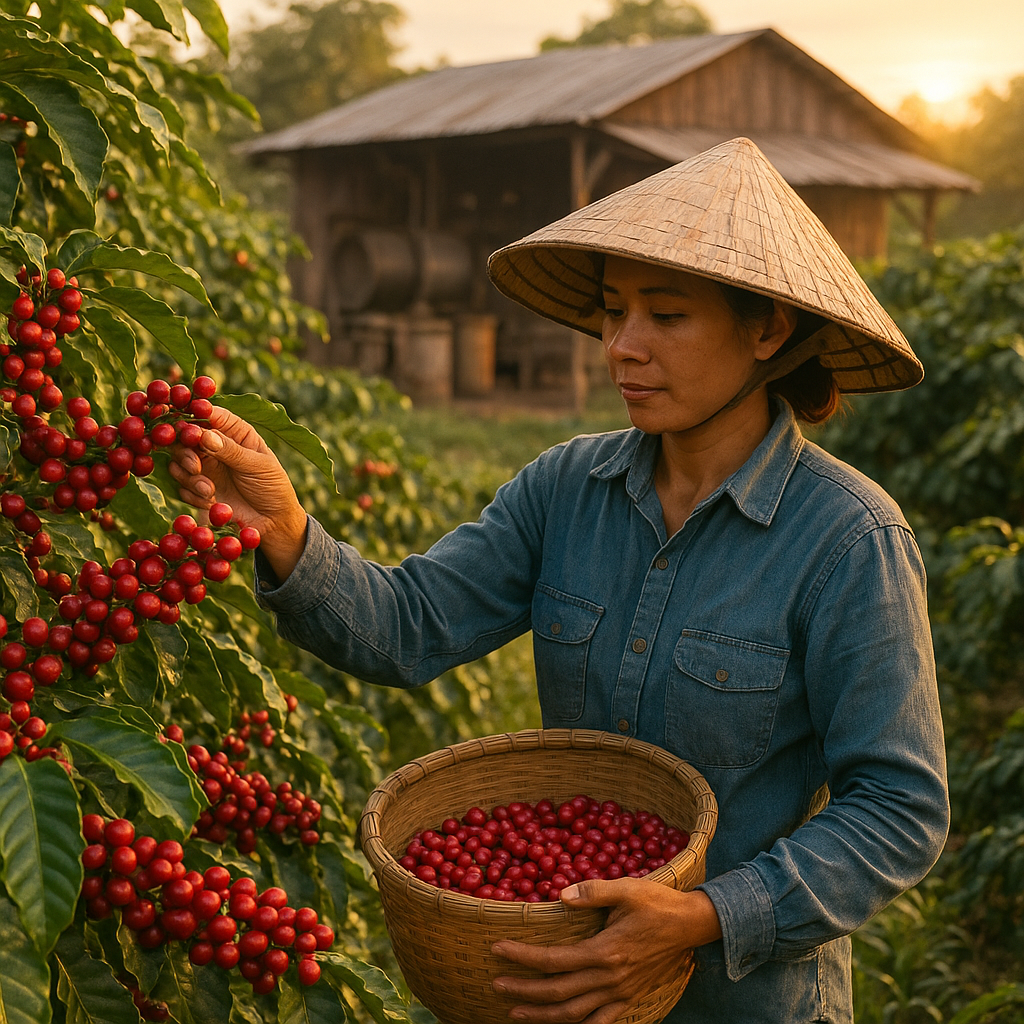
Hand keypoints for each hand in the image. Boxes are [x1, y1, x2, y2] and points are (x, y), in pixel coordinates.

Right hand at [167, 405, 307, 580]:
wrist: (273, 522)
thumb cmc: (272, 486)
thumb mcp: (257, 465)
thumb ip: (231, 451)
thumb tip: (204, 435)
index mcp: (235, 432)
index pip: (209, 414)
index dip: (193, 417)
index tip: (187, 428)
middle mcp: (215, 446)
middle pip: (185, 437)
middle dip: (185, 451)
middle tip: (196, 467)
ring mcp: (205, 467)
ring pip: (178, 461)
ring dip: (189, 476)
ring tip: (210, 490)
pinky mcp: (198, 490)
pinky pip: (181, 486)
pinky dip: (192, 494)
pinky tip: (211, 502)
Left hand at [492, 880, 720, 1023]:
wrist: (691, 925)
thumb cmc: (657, 902)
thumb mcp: (626, 888)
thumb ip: (593, 892)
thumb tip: (561, 896)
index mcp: (605, 951)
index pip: (554, 959)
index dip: (523, 957)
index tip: (497, 949)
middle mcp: (609, 978)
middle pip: (557, 991)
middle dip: (524, 990)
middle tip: (496, 984)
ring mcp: (620, 993)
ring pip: (574, 1014)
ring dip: (542, 1015)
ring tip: (515, 1012)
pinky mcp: (629, 999)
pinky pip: (601, 1023)